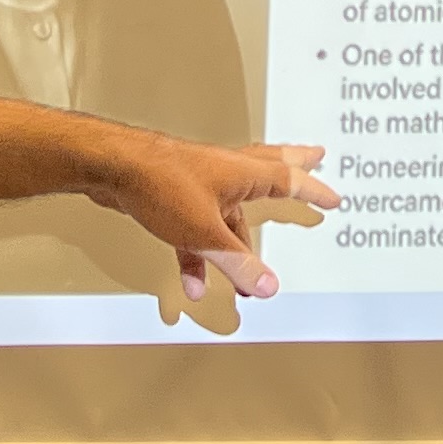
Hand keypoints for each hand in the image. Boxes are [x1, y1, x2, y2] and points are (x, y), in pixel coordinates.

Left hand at [95, 138, 336, 334]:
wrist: (111, 168)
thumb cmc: (158, 183)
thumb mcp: (204, 232)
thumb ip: (237, 262)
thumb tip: (267, 285)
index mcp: (242, 172)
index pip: (289, 179)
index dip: (313, 190)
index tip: (332, 197)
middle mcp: (224, 173)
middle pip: (268, 171)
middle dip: (293, 173)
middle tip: (314, 158)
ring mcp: (199, 184)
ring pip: (229, 216)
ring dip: (237, 250)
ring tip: (245, 282)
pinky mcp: (174, 198)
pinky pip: (197, 232)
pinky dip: (197, 259)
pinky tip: (192, 284)